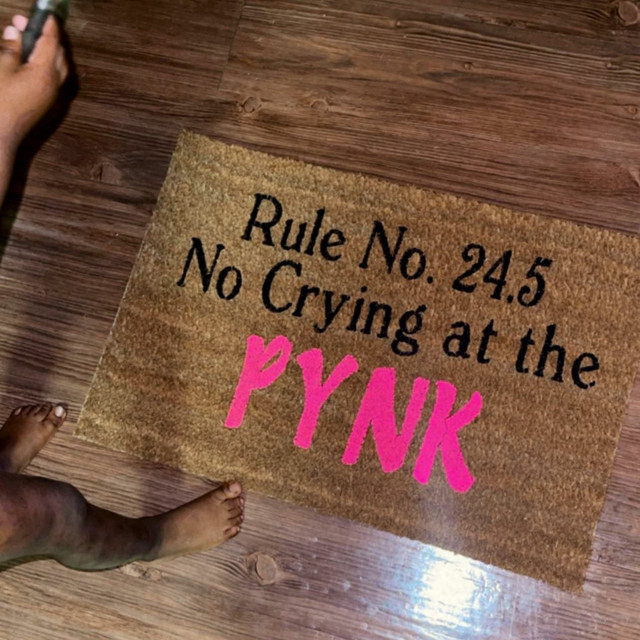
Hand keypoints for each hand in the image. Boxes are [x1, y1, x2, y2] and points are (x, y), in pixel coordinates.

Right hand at [0, 14, 67, 153]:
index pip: (52, 42)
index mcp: (45, 73)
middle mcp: (54, 84)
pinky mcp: (46, 102)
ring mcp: (52, 95)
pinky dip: (46, 64)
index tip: (46, 14)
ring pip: (57, 67)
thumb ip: (11, 49)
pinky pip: (52, 78)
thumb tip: (15, 33)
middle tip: (23, 24)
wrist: (2, 133)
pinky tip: (30, 60)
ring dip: (47, 51)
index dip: (49, 26)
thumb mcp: (2, 69)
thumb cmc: (1, 101)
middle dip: (45, 36)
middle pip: (58, 54)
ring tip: (25, 40)